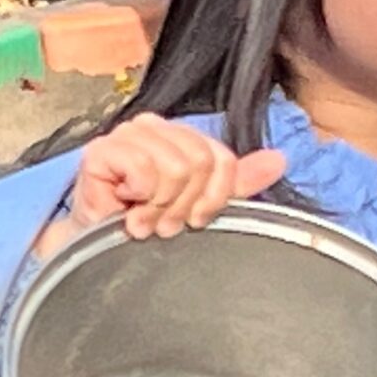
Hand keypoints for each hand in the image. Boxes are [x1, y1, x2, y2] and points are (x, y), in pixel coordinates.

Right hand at [36, 114, 285, 257]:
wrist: (96, 248)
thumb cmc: (145, 225)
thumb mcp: (198, 205)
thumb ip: (236, 182)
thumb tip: (279, 160)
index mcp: (180, 136)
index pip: (221, 158)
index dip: (215, 197)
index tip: (195, 220)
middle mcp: (154, 128)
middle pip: (200, 162)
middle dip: (185, 205)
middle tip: (165, 224)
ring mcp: (126, 135)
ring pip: (174, 167)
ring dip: (161, 208)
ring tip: (145, 221)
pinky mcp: (101, 150)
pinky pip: (143, 170)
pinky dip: (140, 200)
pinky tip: (126, 212)